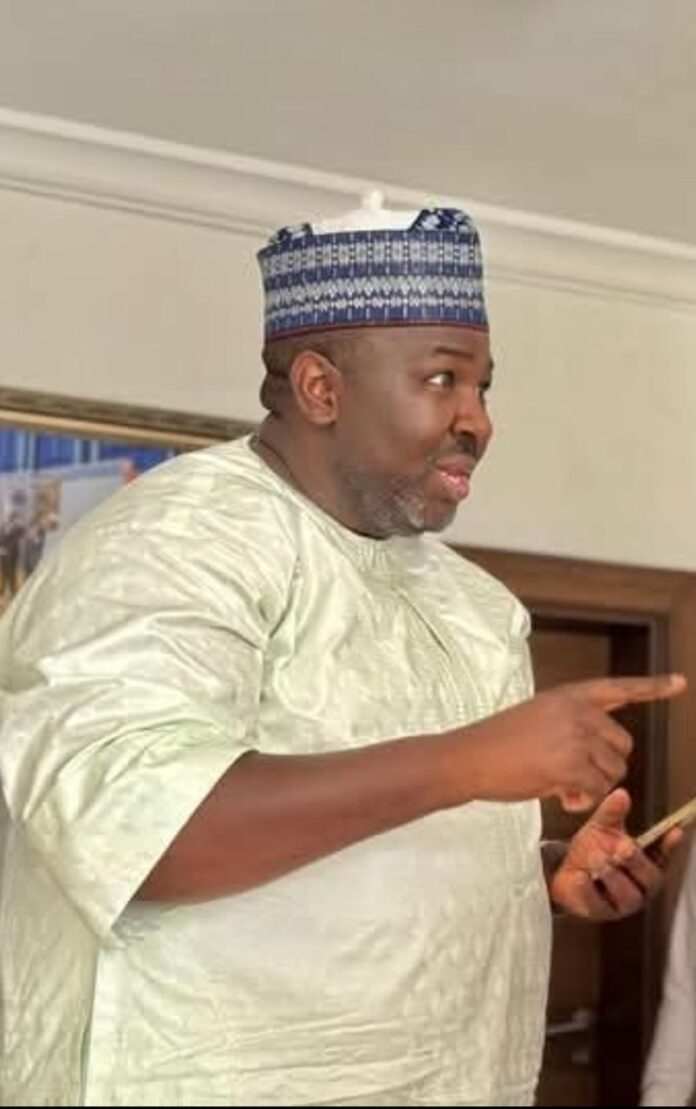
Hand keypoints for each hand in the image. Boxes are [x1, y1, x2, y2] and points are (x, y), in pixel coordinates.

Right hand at [458, 673, 684, 812]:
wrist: (469, 757)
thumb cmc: (498, 744)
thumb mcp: (539, 719)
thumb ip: (573, 728)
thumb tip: (599, 760)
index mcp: (570, 696)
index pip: (619, 688)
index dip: (653, 687)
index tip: (681, 683)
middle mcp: (578, 711)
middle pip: (623, 745)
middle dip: (605, 766)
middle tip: (572, 776)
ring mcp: (576, 736)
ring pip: (613, 771)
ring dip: (592, 786)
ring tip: (560, 785)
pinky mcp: (571, 763)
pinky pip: (598, 790)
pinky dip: (582, 800)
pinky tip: (560, 796)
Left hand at [548, 788, 682, 919]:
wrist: (563, 873)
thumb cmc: (591, 852)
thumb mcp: (601, 829)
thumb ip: (612, 813)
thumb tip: (621, 794)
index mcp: (647, 864)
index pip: (664, 855)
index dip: (670, 845)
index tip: (675, 831)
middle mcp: (642, 887)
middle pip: (649, 877)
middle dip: (636, 861)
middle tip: (624, 848)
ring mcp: (623, 903)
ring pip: (627, 893)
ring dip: (611, 874)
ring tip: (597, 859)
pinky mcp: (601, 913)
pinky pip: (598, 904)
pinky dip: (588, 889)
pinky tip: (580, 876)